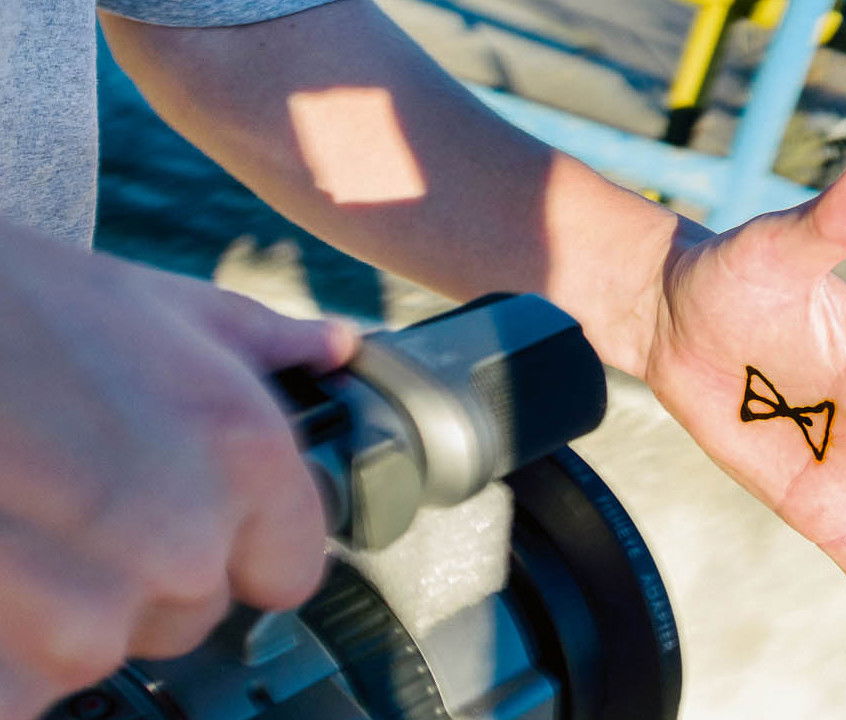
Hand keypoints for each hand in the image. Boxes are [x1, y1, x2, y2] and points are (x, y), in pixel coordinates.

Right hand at [0, 223, 357, 718]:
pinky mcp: (5, 675)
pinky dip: (1, 652)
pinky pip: (26, 690)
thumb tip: (333, 348)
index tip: (191, 518)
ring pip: (105, 650)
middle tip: (72, 499)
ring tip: (17, 520)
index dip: (241, 549)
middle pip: (193, 612)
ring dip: (61, 611)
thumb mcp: (156, 302)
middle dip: (141, 572)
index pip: (291, 570)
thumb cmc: (16, 307)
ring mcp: (90, 620)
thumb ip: (263, 343)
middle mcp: (184, 545)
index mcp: (242, 457)